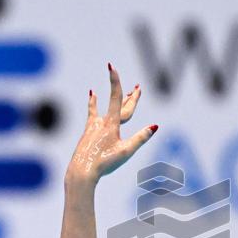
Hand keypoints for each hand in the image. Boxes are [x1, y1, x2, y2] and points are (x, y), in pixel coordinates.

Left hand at [66, 62, 157, 186]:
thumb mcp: (126, 152)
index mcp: (111, 124)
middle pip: (117, 104)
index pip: (115, 98)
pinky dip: (93, 104)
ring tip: (111, 81)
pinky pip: (92, 114)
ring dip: (111, 97)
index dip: (114, 81)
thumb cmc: (105, 163)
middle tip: (137, 87)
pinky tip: (92, 96)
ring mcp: (93, 127)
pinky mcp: (87, 133)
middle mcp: (101, 122)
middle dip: (128, 95)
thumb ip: (140, 138)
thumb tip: (155, 126)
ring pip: (104, 108)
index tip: (111, 66)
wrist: (82, 171)